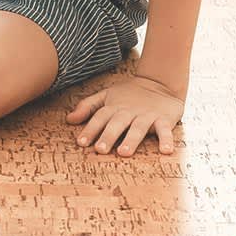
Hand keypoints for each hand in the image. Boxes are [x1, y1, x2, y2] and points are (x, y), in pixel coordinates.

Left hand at [66, 74, 184, 156]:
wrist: (159, 82)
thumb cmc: (128, 94)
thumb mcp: (106, 96)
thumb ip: (88, 107)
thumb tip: (69, 119)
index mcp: (114, 107)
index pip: (99, 117)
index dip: (90, 129)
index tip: (81, 143)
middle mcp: (129, 111)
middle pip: (117, 123)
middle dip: (108, 136)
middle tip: (100, 150)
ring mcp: (147, 115)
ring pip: (138, 128)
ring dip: (131, 140)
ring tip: (124, 153)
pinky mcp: (164, 119)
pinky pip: (165, 130)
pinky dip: (166, 139)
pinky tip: (165, 151)